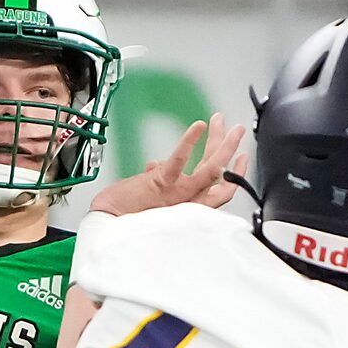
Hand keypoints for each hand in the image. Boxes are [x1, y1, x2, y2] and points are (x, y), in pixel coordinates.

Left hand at [91, 115, 250, 217]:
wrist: (106, 225)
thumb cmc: (123, 215)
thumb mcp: (148, 196)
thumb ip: (157, 178)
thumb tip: (157, 164)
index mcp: (188, 205)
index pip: (220, 189)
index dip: (235, 173)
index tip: (241, 156)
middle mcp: (188, 203)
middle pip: (219, 175)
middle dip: (229, 149)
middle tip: (238, 130)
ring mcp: (177, 195)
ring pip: (210, 170)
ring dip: (220, 144)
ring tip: (224, 123)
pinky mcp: (163, 186)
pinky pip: (180, 161)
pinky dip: (189, 142)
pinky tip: (198, 127)